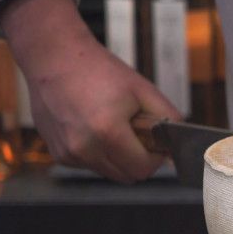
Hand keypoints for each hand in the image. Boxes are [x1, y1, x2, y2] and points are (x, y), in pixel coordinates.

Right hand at [1, 0, 181, 182]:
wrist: (53, 57)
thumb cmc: (98, 70)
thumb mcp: (143, 90)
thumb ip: (169, 119)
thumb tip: (178, 145)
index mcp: (107, 133)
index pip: (143, 169)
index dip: (154, 157)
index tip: (153, 140)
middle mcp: (83, 148)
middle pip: (127, 176)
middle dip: (137, 159)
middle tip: (135, 131)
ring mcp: (68, 153)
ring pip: (109, 172)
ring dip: (118, 157)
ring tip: (112, 126)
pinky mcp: (58, 154)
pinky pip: (89, 165)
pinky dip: (98, 153)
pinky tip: (92, 127)